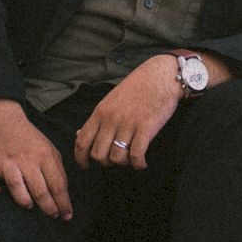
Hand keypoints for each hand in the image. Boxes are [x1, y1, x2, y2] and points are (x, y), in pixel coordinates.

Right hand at [0, 100, 71, 218]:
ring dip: (24, 200)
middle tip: (52, 216)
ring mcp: (7, 162)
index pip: (57, 184)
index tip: (67, 215)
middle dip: (48, 207)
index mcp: (44, 155)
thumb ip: (57, 169)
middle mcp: (27, 160)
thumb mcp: (49, 148)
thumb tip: (63, 194)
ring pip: (17, 186)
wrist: (3, 120)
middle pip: (39, 189)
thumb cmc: (29, 139)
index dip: (63, 202)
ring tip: (30, 207)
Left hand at [74, 55, 181, 169]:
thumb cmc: (137, 87)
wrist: (161, 75)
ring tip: (131, 159)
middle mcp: (112, 119)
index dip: (80, 158)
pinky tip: (142, 163)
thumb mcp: (111, 100)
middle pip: (98, 154)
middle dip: (105, 162)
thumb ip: (97, 119)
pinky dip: (138, 164)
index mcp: (100, 112)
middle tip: (115, 159)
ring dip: (123, 163)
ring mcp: (128, 124)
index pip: (82, 141)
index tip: (86, 166)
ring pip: (116, 158)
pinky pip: (136, 155)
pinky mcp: (146, 128)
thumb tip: (79, 134)